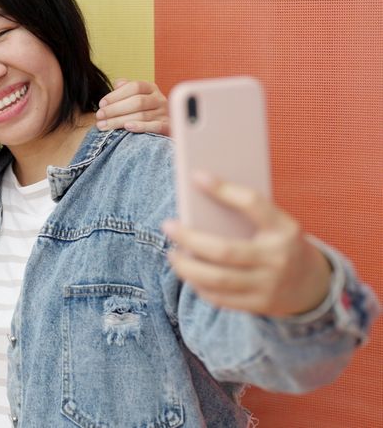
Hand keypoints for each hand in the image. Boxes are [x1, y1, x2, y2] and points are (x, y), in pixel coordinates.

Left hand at [96, 79, 169, 134]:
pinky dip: (141, 127)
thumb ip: (124, 89)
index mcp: (150, 88)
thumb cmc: (141, 111)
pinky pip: (155, 126)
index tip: (101, 104)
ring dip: (120, 120)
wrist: (160, 129)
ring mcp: (165, 113)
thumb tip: (118, 84)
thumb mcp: (133, 97)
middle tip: (99, 116)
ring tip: (104, 125)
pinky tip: (127, 127)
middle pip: (137, 101)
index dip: (116, 95)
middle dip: (115, 109)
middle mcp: (159, 99)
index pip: (134, 87)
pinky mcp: (168, 127)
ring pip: (142, 115)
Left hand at [162, 172, 332, 316]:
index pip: (254, 203)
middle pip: (224, 250)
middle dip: (189, 238)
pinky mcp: (258, 305)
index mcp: (285, 229)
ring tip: (173, 254)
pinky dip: (197, 284)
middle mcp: (278, 258)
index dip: (224, 189)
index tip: (196, 175)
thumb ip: (245, 213)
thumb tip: (199, 193)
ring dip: (186, 267)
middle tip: (168, 226)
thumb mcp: (274, 224)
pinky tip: (187, 273)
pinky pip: (218, 297)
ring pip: (217, 279)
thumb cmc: (280, 243)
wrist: (313, 284)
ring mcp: (269, 285)